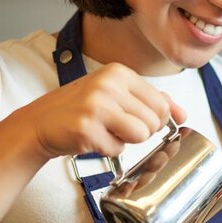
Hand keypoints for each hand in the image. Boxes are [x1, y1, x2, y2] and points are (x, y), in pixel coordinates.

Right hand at [3, 62, 186, 161]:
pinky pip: (117, 149)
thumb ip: (150, 100)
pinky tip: (92, 139)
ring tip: (105, 131)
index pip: (161, 103)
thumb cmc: (79, 109)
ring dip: (125, 141)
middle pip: (154, 121)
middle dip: (140, 132)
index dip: (154, 120)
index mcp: (119, 72)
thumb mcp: (115, 94)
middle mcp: (108, 85)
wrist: (38, 123)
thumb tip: (182, 114)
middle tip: (116, 127)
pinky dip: (107, 150)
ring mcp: (96, 105)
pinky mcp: (86, 128)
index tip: (135, 119)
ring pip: (141, 135)